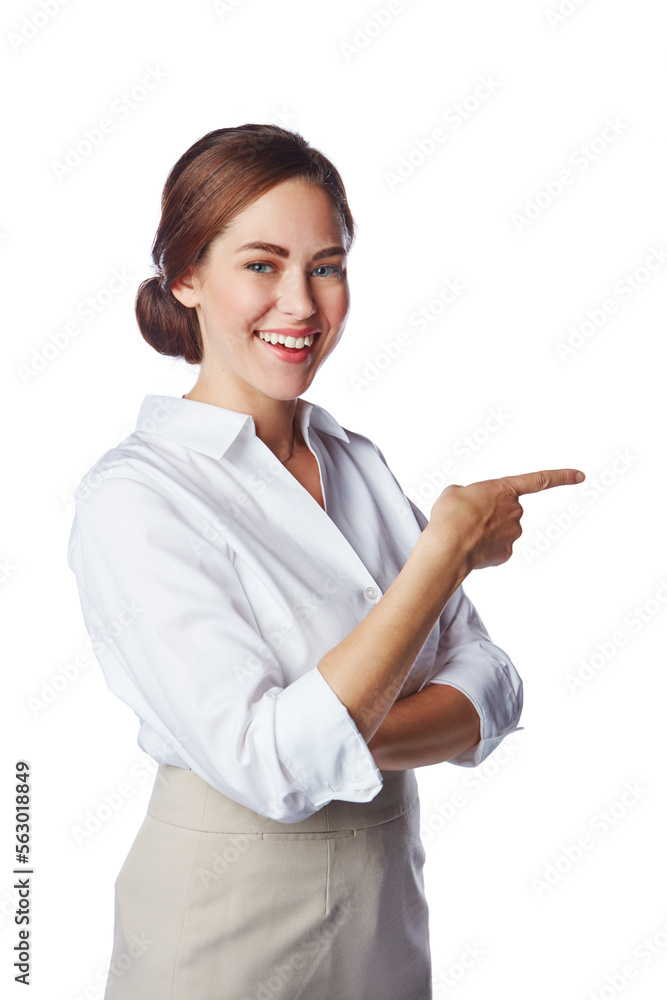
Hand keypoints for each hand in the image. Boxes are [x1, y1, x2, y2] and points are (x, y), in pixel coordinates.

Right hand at [426, 468, 584, 571]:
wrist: (449, 546)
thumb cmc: (450, 515)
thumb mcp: (454, 491)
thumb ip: (469, 494)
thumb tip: (472, 506)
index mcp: (505, 489)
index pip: (540, 480)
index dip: (562, 477)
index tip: (581, 475)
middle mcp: (515, 511)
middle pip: (507, 511)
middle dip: (490, 515)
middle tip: (467, 518)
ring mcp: (513, 534)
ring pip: (500, 531)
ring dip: (484, 532)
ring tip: (464, 533)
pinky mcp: (506, 553)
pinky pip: (496, 548)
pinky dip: (484, 549)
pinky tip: (470, 548)